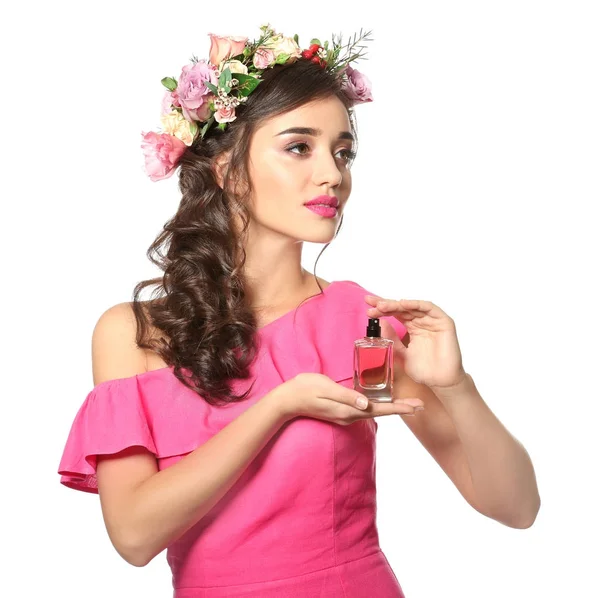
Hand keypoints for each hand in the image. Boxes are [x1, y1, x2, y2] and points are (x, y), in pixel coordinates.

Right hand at [270, 373, 424, 425]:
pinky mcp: (341, 410)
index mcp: (349, 410)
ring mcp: (345, 414)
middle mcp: (350, 415)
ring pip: (374, 411)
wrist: (286, 400)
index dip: (399, 407)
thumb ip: (346, 397)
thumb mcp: (326, 389)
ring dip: (392, 407)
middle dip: (401, 408)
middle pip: (381, 412)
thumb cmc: (305, 390)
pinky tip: (384, 401)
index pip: (380, 409)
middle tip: (421, 404)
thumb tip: (366, 404)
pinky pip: (365, 409)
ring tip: (408, 403)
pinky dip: (379, 405)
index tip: (416, 406)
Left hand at [365, 296, 467, 391]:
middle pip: (402, 308)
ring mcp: (432, 321)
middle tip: (371, 304)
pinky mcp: (444, 322)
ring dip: (397, 304)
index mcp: (413, 327)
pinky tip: (403, 304)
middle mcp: (422, 322)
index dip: (382, 311)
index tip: (369, 311)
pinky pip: (430, 309)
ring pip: (413, 307)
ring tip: (382, 306)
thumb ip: (392, 340)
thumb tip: (381, 324)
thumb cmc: (424, 370)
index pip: (396, 314)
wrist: (440, 381)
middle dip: (386, 305)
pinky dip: (416, 304)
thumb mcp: (401, 354)